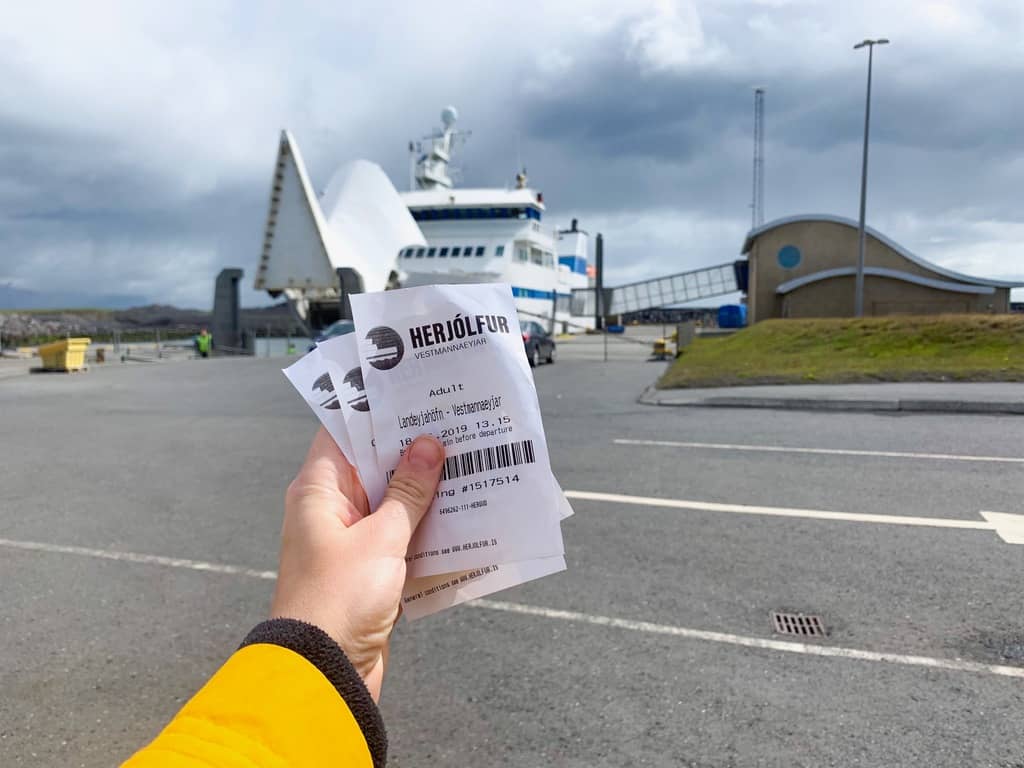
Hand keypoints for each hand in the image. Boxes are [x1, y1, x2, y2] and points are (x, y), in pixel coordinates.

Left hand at [270, 427, 443, 699]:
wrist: (325, 672)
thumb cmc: (339, 598)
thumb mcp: (381, 538)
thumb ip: (408, 492)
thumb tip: (428, 445)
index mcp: (318, 491)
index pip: (344, 434)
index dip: (378, 412)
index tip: (417, 394)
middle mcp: (330, 510)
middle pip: (373, 466)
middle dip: (413, 449)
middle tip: (455, 424)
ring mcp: (350, 540)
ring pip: (392, 501)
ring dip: (425, 489)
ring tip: (469, 462)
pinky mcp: (369, 569)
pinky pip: (401, 535)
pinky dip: (426, 526)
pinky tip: (463, 513)